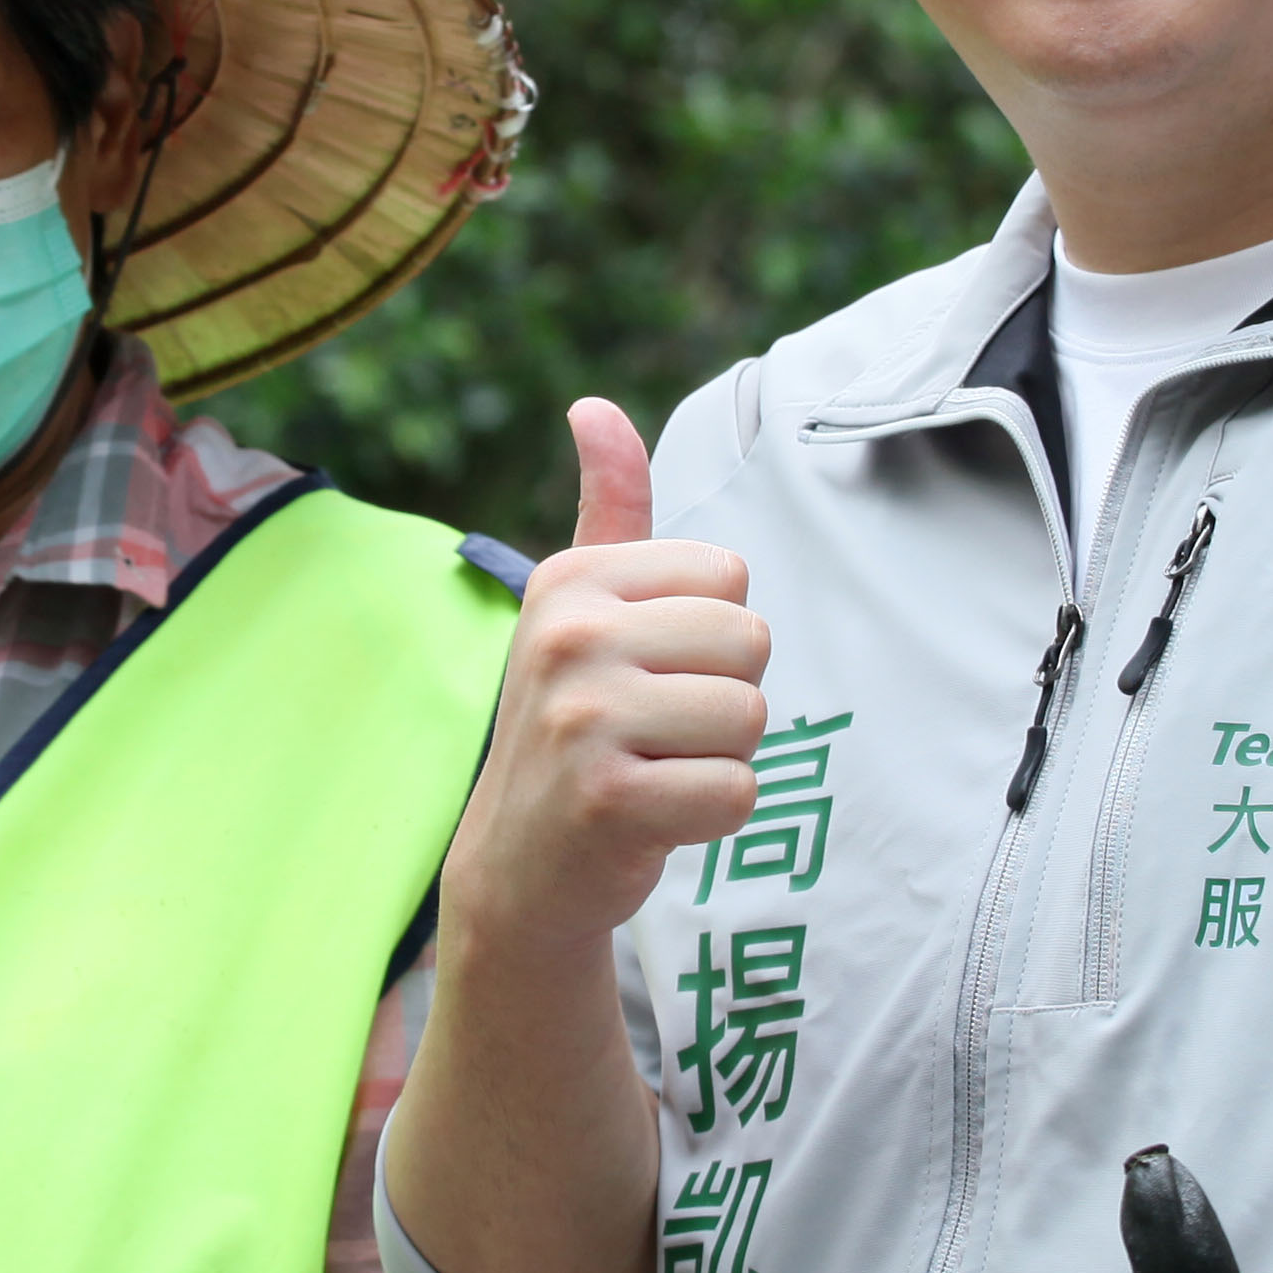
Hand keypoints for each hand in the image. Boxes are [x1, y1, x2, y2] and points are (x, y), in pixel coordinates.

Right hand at [439, 399, 771, 952]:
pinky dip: (713, 816)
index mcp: (571, 580)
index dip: (711, 636)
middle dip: (723, 698)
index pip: (731, 576)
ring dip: (721, 758)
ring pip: (751, 717)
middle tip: (654, 732)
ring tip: (654, 770)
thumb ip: (607, 510)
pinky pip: (739, 791)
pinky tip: (654, 818)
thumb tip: (594, 406)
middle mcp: (569, 637)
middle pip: (751, 642)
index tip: (647, 672)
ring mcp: (585, 719)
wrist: (520, 867)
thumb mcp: (580, 609)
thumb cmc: (575, 723)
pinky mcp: (611, 800)